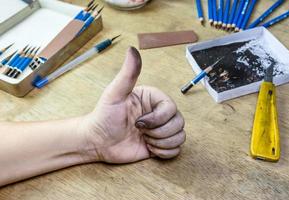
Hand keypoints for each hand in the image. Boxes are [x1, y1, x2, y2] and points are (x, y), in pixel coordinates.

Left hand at [80, 47, 185, 163]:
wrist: (98, 142)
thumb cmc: (104, 116)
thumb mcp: (114, 94)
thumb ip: (128, 73)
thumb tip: (133, 49)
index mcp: (153, 99)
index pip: (172, 108)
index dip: (158, 119)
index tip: (139, 123)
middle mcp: (159, 113)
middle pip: (179, 123)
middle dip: (159, 132)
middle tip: (140, 131)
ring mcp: (161, 129)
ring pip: (180, 136)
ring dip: (161, 142)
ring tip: (144, 139)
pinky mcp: (160, 144)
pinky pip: (176, 149)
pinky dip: (163, 152)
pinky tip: (149, 148)